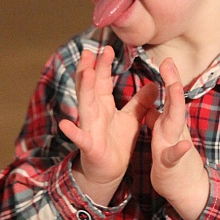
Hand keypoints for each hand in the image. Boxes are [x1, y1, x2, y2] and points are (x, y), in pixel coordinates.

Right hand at [59, 47, 157, 205]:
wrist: (109, 171)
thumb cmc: (117, 143)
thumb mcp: (132, 118)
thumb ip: (140, 102)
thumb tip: (154, 84)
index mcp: (103, 105)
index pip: (102, 81)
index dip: (103, 66)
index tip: (107, 49)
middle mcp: (94, 113)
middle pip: (90, 88)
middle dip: (89, 70)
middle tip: (88, 51)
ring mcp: (89, 129)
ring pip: (85, 106)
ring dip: (85, 90)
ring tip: (86, 73)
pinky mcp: (89, 146)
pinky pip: (80, 138)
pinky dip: (73, 132)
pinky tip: (65, 124)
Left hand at [146, 58, 208, 219]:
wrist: (187, 191)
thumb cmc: (173, 162)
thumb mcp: (164, 137)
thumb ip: (158, 121)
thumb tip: (152, 106)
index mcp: (169, 124)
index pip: (170, 97)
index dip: (168, 78)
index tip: (165, 58)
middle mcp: (174, 130)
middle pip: (175, 103)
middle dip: (173, 82)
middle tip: (169, 61)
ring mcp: (175, 145)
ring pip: (176, 123)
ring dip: (176, 105)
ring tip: (176, 87)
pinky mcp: (170, 165)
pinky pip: (173, 157)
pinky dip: (179, 151)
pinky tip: (183, 146)